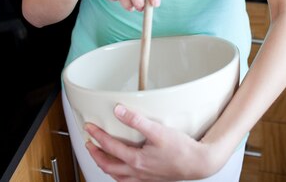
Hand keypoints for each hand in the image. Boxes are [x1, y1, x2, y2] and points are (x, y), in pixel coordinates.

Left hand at [84, 105, 217, 180]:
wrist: (197, 163)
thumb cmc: (181, 149)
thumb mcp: (157, 130)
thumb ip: (136, 120)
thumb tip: (118, 111)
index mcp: (136, 160)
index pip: (109, 147)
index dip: (97, 136)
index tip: (89, 128)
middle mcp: (137, 172)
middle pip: (108, 165)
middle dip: (95, 154)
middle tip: (88, 143)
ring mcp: (143, 178)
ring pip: (116, 176)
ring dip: (104, 165)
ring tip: (99, 155)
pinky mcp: (150, 180)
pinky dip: (118, 175)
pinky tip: (121, 169)